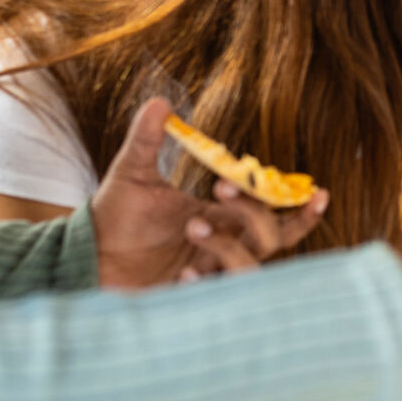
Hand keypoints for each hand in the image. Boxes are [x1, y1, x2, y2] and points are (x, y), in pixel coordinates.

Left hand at [92, 99, 327, 288]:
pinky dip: (205, 281)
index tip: (316, 190)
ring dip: (229, 246)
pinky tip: (183, 272)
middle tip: (220, 188)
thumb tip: (160, 101)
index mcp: (223, 218)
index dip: (302, 209)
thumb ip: (148, 140)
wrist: (84, 256)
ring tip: (192, 226)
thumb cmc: (114, 217)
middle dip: (255, 212)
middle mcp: (223, 247)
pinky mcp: (187, 299)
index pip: (276, 218)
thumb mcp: (132, 174)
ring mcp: (208, 275)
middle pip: (271, 239)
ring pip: (249, 269)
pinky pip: (215, 296)